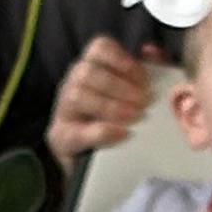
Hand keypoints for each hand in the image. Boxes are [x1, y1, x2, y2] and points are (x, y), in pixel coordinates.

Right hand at [45, 35, 151, 161]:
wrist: (97, 164)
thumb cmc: (119, 121)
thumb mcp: (135, 93)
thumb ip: (148, 71)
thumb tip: (151, 51)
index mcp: (91, 68)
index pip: (99, 48)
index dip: (122, 59)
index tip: (143, 78)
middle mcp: (73, 83)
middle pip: (87, 71)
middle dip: (118, 86)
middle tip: (143, 102)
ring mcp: (63, 110)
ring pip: (77, 96)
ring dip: (110, 106)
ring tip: (134, 117)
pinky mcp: (60, 137)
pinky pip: (76, 131)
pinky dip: (101, 132)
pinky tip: (122, 134)